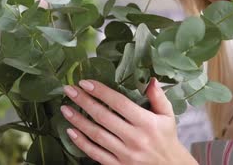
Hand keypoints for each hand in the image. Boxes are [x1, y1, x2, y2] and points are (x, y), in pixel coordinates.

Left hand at [61, 77, 197, 164]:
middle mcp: (135, 138)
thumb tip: (149, 78)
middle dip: (84, 101)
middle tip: (69, 90)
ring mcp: (125, 154)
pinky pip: (95, 154)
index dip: (101, 92)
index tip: (85, 82)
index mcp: (147, 123)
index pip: (119, 103)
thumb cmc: (167, 138)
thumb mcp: (167, 116)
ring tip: (64, 108)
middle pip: (103, 117)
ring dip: (78, 121)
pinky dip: (81, 143)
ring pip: (96, 135)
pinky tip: (70, 132)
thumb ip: (158, 97)